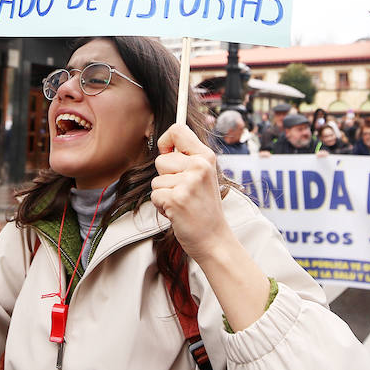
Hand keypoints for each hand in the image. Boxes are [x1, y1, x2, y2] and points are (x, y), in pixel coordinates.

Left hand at [151, 124, 231, 262]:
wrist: (214, 239)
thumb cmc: (204, 208)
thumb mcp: (203, 176)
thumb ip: (187, 158)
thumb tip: (164, 144)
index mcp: (206, 156)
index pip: (178, 129)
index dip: (166, 141)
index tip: (169, 154)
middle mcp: (198, 166)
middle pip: (161, 159)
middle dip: (165, 177)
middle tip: (184, 192)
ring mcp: (188, 182)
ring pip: (156, 180)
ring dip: (164, 194)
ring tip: (183, 203)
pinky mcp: (176, 199)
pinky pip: (155, 195)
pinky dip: (162, 207)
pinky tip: (178, 213)